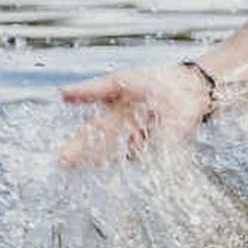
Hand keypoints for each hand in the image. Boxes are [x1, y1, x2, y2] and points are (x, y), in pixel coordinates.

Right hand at [57, 63, 215, 168]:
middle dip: (81, 157)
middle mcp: (124, 135)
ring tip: (77, 165)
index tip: (58, 158)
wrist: (188, 87)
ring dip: (97, 160)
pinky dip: (127, 155)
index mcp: (114, 119)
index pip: (89, 135)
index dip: (74, 146)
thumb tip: (60, 94)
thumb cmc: (153, 81)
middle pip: (98, 149)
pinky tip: (114, 157)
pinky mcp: (158, 149)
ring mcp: (140, 144)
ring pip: (115, 155)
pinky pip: (138, 155)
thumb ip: (91, 91)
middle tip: (62, 165)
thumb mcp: (117, 82)